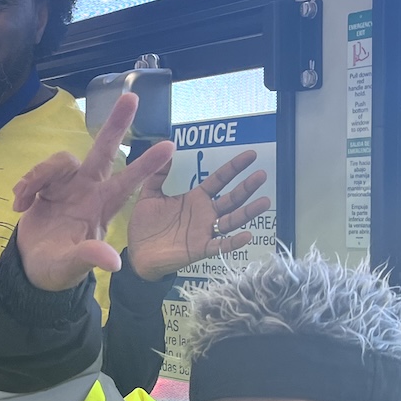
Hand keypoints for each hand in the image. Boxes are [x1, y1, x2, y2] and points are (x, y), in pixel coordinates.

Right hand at [11, 93, 175, 290]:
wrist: (31, 270)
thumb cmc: (60, 269)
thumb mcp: (73, 266)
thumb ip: (91, 257)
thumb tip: (114, 262)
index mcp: (102, 208)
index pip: (128, 183)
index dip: (147, 165)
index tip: (170, 145)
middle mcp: (88, 191)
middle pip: (103, 150)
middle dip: (116, 124)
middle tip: (130, 97)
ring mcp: (68, 186)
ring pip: (61, 160)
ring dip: (39, 175)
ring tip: (23, 200)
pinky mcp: (46, 186)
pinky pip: (37, 171)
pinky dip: (25, 185)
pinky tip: (19, 205)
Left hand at [127, 150, 269, 281]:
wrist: (136, 252)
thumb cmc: (146, 224)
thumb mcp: (150, 195)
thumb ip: (157, 174)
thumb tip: (165, 148)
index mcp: (195, 198)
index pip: (219, 180)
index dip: (234, 168)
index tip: (251, 155)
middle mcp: (205, 213)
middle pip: (231, 198)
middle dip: (247, 187)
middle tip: (262, 174)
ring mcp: (205, 231)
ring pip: (231, 220)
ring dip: (248, 212)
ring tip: (264, 202)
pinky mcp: (200, 249)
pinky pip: (220, 245)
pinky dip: (233, 242)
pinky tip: (247, 235)